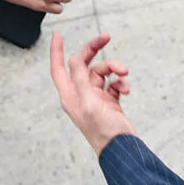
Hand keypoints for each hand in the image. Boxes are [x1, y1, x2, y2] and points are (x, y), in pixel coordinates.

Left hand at [48, 32, 136, 154]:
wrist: (123, 149)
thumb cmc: (104, 131)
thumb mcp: (90, 102)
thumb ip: (81, 79)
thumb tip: (74, 59)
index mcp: (70, 96)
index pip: (58, 68)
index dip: (57, 51)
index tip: (58, 35)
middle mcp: (80, 95)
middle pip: (83, 65)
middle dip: (94, 51)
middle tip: (106, 37)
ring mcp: (95, 98)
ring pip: (102, 73)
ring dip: (114, 70)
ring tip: (124, 75)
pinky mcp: (109, 102)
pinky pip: (113, 83)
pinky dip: (121, 83)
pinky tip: (126, 89)